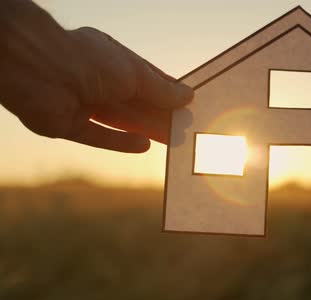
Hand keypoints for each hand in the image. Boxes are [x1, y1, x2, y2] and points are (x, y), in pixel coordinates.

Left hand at [0, 3, 192, 152]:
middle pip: (134, 102)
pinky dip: (120, 141)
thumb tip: (187, 96)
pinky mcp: (67, 124)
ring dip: (146, 129)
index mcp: (110, 59)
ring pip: (120, 120)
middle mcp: (95, 79)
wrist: (39, 72)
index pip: (145, 77)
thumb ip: (160, 89)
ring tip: (173, 139)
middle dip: (159, 114)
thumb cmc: (88, 61)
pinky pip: (98, 136)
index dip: (166, 90)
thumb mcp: (134, 73)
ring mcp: (81, 102)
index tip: (187, 103)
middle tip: (185, 127)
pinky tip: (143, 146)